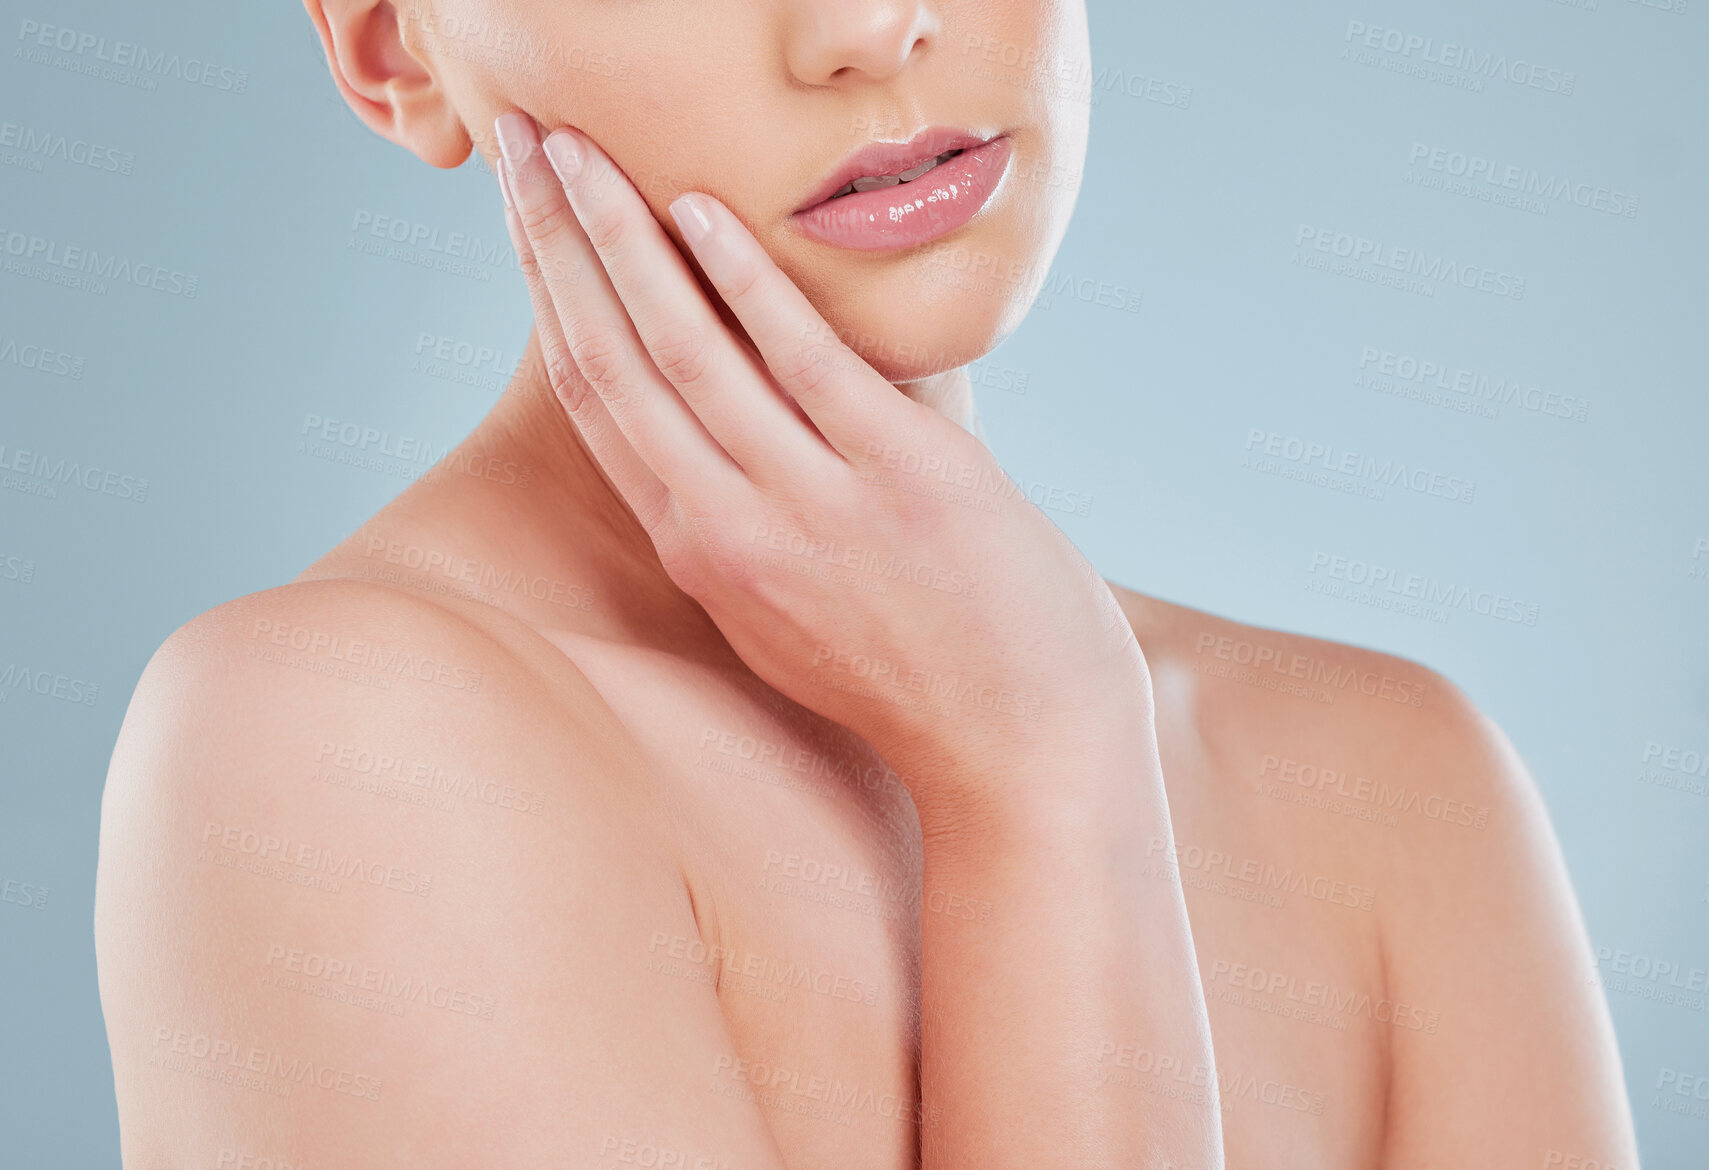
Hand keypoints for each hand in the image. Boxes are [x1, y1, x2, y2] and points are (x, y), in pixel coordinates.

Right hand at [490, 112, 1147, 802]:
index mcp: (702, 554)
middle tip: (514, 141)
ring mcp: (813, 503)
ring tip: (576, 146)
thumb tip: (722, 436)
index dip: (546, 298)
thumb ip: (741, 524)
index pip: (596, 402)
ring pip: (686, 350)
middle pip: (614, 360)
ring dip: (621, 236)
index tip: (520, 215)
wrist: (1021, 751)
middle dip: (554, 239)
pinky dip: (748, 279)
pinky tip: (703, 207)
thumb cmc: (913, 676)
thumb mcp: (788, 616)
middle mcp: (732, 528)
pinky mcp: (903, 476)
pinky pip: (804, 358)